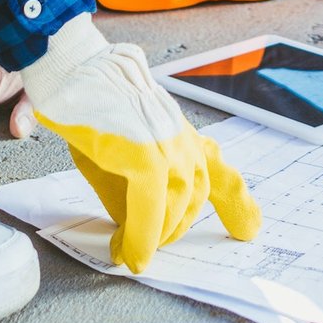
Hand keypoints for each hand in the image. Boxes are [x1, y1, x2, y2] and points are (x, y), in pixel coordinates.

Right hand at [20, 17, 260, 272]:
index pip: (220, 171)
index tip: (250, 229)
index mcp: (179, 133)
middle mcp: (182, 139)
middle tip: (144, 248)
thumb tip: (133, 229)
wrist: (72, 69)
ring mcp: (168, 144)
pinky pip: (151, 208)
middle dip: (173, 229)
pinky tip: (131, 253)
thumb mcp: (116, 150)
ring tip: (131, 253)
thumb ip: (132, 186)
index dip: (238, 204)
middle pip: (194, 198)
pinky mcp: (146, 154)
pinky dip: (142, 236)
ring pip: (174, 207)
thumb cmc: (88, 103)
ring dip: (154, 238)